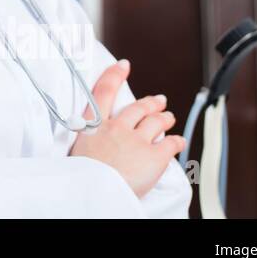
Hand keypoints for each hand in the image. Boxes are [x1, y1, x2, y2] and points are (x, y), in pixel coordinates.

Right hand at [69, 59, 183, 198]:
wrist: (94, 191)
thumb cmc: (83, 177)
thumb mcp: (77, 150)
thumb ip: (88, 139)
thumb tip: (89, 141)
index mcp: (95, 125)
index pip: (105, 91)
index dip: (115, 75)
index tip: (123, 66)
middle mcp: (117, 128)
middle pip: (138, 107)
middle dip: (150, 102)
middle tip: (158, 100)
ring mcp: (137, 140)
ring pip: (156, 121)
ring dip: (165, 118)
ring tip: (169, 117)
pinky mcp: (155, 156)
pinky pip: (171, 144)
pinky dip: (177, 141)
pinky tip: (179, 141)